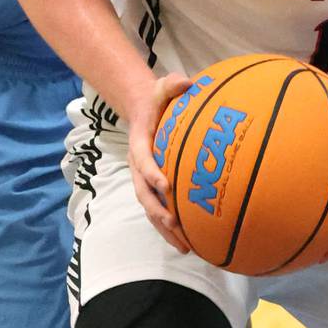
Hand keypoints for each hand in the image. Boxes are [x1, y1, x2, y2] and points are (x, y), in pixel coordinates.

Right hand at [127, 72, 193, 250]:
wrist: (144, 110)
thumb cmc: (158, 101)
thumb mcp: (162, 87)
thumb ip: (172, 85)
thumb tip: (187, 81)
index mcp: (140, 144)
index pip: (143, 161)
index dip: (152, 173)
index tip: (166, 185)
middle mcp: (139, 166)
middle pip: (143, 193)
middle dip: (157, 210)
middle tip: (173, 222)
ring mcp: (144, 179)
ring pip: (150, 208)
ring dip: (164, 228)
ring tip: (183, 246)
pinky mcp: (153, 188)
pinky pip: (159, 210)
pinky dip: (170, 228)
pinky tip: (188, 243)